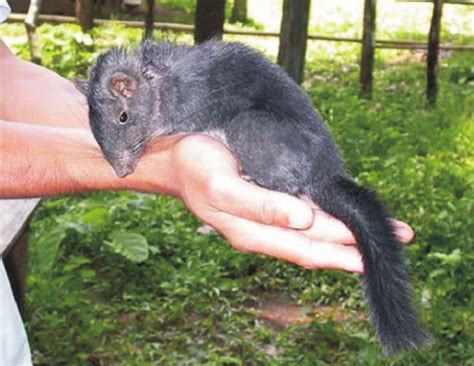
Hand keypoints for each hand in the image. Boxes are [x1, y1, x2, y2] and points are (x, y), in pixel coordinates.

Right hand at [169, 135, 413, 272]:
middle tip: (401, 237)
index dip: (342, 250)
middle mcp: (265, 228)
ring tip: (382, 229)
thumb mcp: (222, 187)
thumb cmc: (196, 168)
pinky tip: (344, 214)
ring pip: (315, 231)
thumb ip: (260, 205)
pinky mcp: (269, 197)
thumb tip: (304, 219)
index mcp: (253, 232)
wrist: (175, 156)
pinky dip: (330, 216)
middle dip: (357, 244)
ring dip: (347, 231)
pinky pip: (306, 213)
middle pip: (318, 243)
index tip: (375, 251)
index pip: (307, 247)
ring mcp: (268, 215)